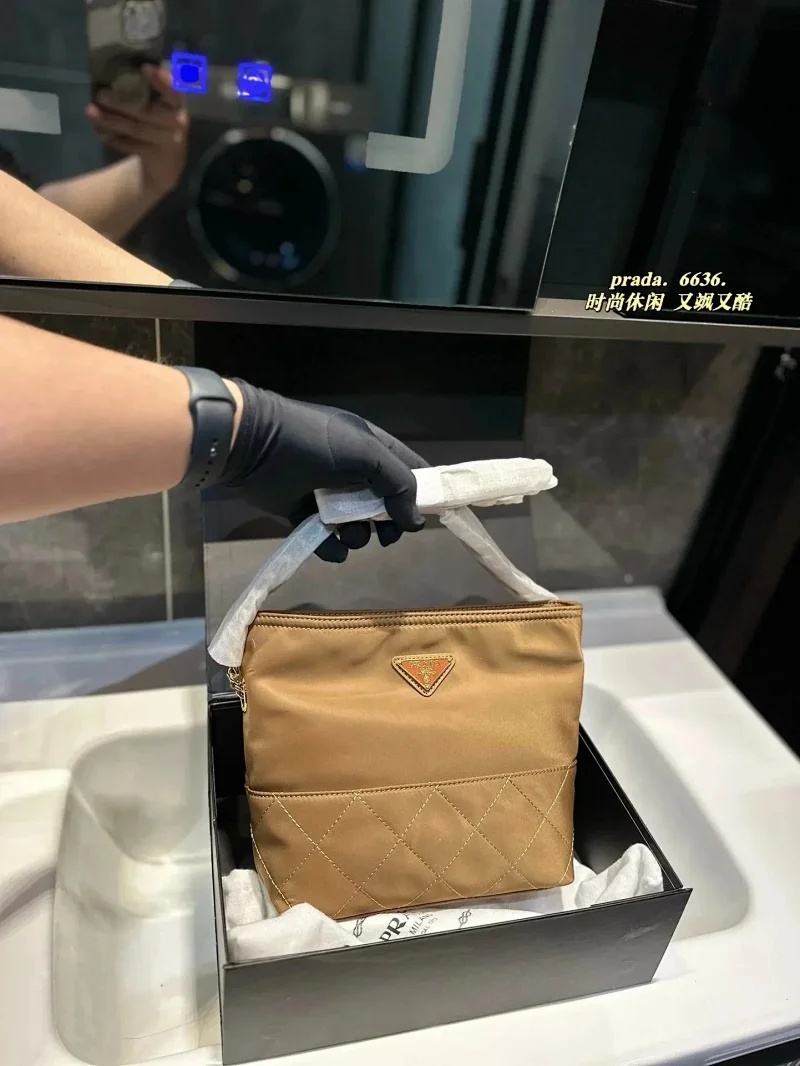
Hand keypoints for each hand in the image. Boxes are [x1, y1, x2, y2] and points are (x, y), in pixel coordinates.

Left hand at [87, 64, 188, 194]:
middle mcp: (177, 122)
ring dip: (111, 121)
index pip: (173, 90)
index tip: (145, 68)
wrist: (167, 163)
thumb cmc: (158, 123)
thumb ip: (146, 90)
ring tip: (90, 111)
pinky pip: (132, 146)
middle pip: (147, 112)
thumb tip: (114, 71)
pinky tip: (101, 132)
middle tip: (100, 94)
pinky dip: (115, 139)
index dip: (161, 80)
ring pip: (136, 130)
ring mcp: (168, 142)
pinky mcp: (156, 157)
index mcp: (176, 103)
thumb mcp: (159, 105)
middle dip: (122, 104)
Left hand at [220, 381, 426, 562]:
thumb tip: (414, 521)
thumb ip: (396, 482)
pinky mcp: (302, 512)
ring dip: (358, 537)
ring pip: (357, 525)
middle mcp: (352, 471)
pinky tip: (333, 548)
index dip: (421, 492)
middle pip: (385, 505)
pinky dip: (333, 548)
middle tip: (384, 536)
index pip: (408, 469)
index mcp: (370, 447)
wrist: (249, 446)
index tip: (423, 518)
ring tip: (347, 536)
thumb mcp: (363, 452)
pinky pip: (327, 538)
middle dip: (387, 524)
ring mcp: (327, 493)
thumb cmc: (310, 443)